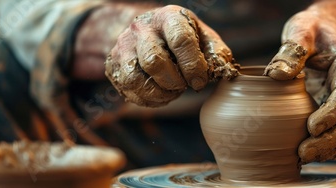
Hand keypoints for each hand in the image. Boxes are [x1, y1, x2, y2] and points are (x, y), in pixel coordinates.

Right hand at [105, 5, 237, 106]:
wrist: (146, 31)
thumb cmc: (182, 36)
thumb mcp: (202, 36)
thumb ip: (216, 52)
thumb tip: (222, 70)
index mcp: (168, 18)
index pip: (180, 41)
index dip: (193, 66)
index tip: (200, 81)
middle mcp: (141, 29)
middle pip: (154, 61)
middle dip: (174, 82)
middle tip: (185, 86)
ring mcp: (123, 46)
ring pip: (136, 78)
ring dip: (159, 93)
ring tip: (172, 91)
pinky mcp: (112, 64)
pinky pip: (127, 89)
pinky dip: (147, 100)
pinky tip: (160, 95)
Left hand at [264, 10, 335, 163]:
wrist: (325, 30)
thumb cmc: (312, 29)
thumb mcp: (301, 30)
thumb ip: (291, 49)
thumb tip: (276, 74)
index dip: (332, 114)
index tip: (312, 127)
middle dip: (332, 140)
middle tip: (303, 151)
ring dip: (333, 148)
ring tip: (305, 156)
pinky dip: (333, 148)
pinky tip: (311, 153)